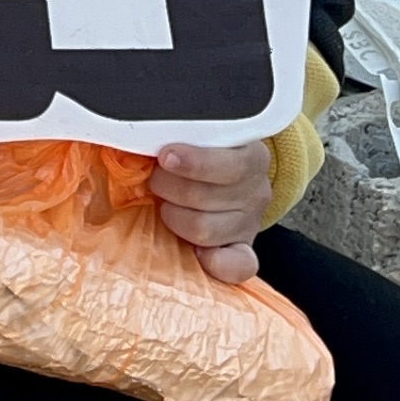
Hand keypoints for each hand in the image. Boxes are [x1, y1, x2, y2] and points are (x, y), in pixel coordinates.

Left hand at [152, 140, 274, 283]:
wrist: (224, 183)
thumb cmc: (199, 156)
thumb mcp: (196, 138)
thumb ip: (178, 134)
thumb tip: (142, 134)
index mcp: (252, 156)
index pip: (230, 164)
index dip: (195, 162)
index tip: (166, 157)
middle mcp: (257, 190)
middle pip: (204, 196)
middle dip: (168, 187)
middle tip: (156, 180)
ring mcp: (251, 223)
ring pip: (204, 229)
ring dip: (174, 217)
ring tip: (167, 205)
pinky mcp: (244, 251)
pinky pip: (238, 266)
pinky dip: (214, 262)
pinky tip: (196, 252)